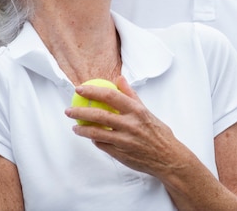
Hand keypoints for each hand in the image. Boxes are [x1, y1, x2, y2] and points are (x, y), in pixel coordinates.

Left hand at [65, 76, 185, 177]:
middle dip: (80, 111)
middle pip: (99, 114)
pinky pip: (102, 145)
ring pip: (96, 133)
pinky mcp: (121, 154)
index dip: (92, 91)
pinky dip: (94, 140)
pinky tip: (90, 137)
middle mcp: (130, 124)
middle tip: (69, 110)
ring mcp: (124, 141)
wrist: (168, 158)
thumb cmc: (158, 133)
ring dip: (82, 129)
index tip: (79, 89)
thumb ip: (131, 94)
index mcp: (136, 110)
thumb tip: (119, 78)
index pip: (110, 95)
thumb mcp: (146, 110)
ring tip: (75, 127)